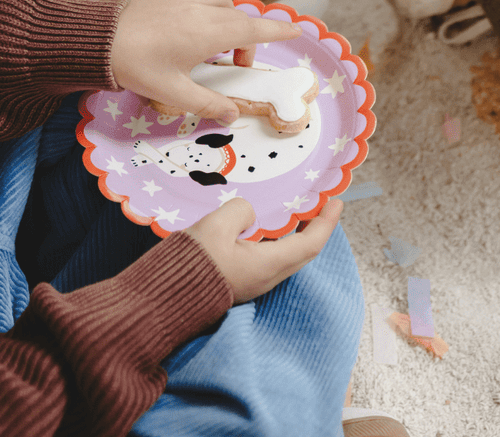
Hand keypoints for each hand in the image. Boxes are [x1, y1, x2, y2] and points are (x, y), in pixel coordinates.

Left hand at [111, 0, 301, 120]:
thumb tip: (232, 114)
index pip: (253, 31)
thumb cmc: (136, 68)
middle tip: (234, 63)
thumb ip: (208, 104)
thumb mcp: (174, 94)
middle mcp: (201, 11)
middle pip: (238, 19)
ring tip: (219, 37)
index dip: (277, 31)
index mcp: (208, 35)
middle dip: (245, 40)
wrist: (98, 43)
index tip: (295, 30)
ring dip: (228, 15)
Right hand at [185, 196, 341, 302]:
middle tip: (321, 205)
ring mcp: (253, 282)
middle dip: (316, 227)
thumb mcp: (217, 225)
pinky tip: (266, 227)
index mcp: (268, 265)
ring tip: (297, 212)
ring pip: (287, 256)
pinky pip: (270, 259)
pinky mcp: (240, 281)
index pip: (310, 243)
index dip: (327, 222)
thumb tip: (249, 213)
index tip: (336, 202)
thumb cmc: (192, 263)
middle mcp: (266, 277)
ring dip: (297, 234)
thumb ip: (240, 210)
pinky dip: (279, 240)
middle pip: (303, 252)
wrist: (163, 298)